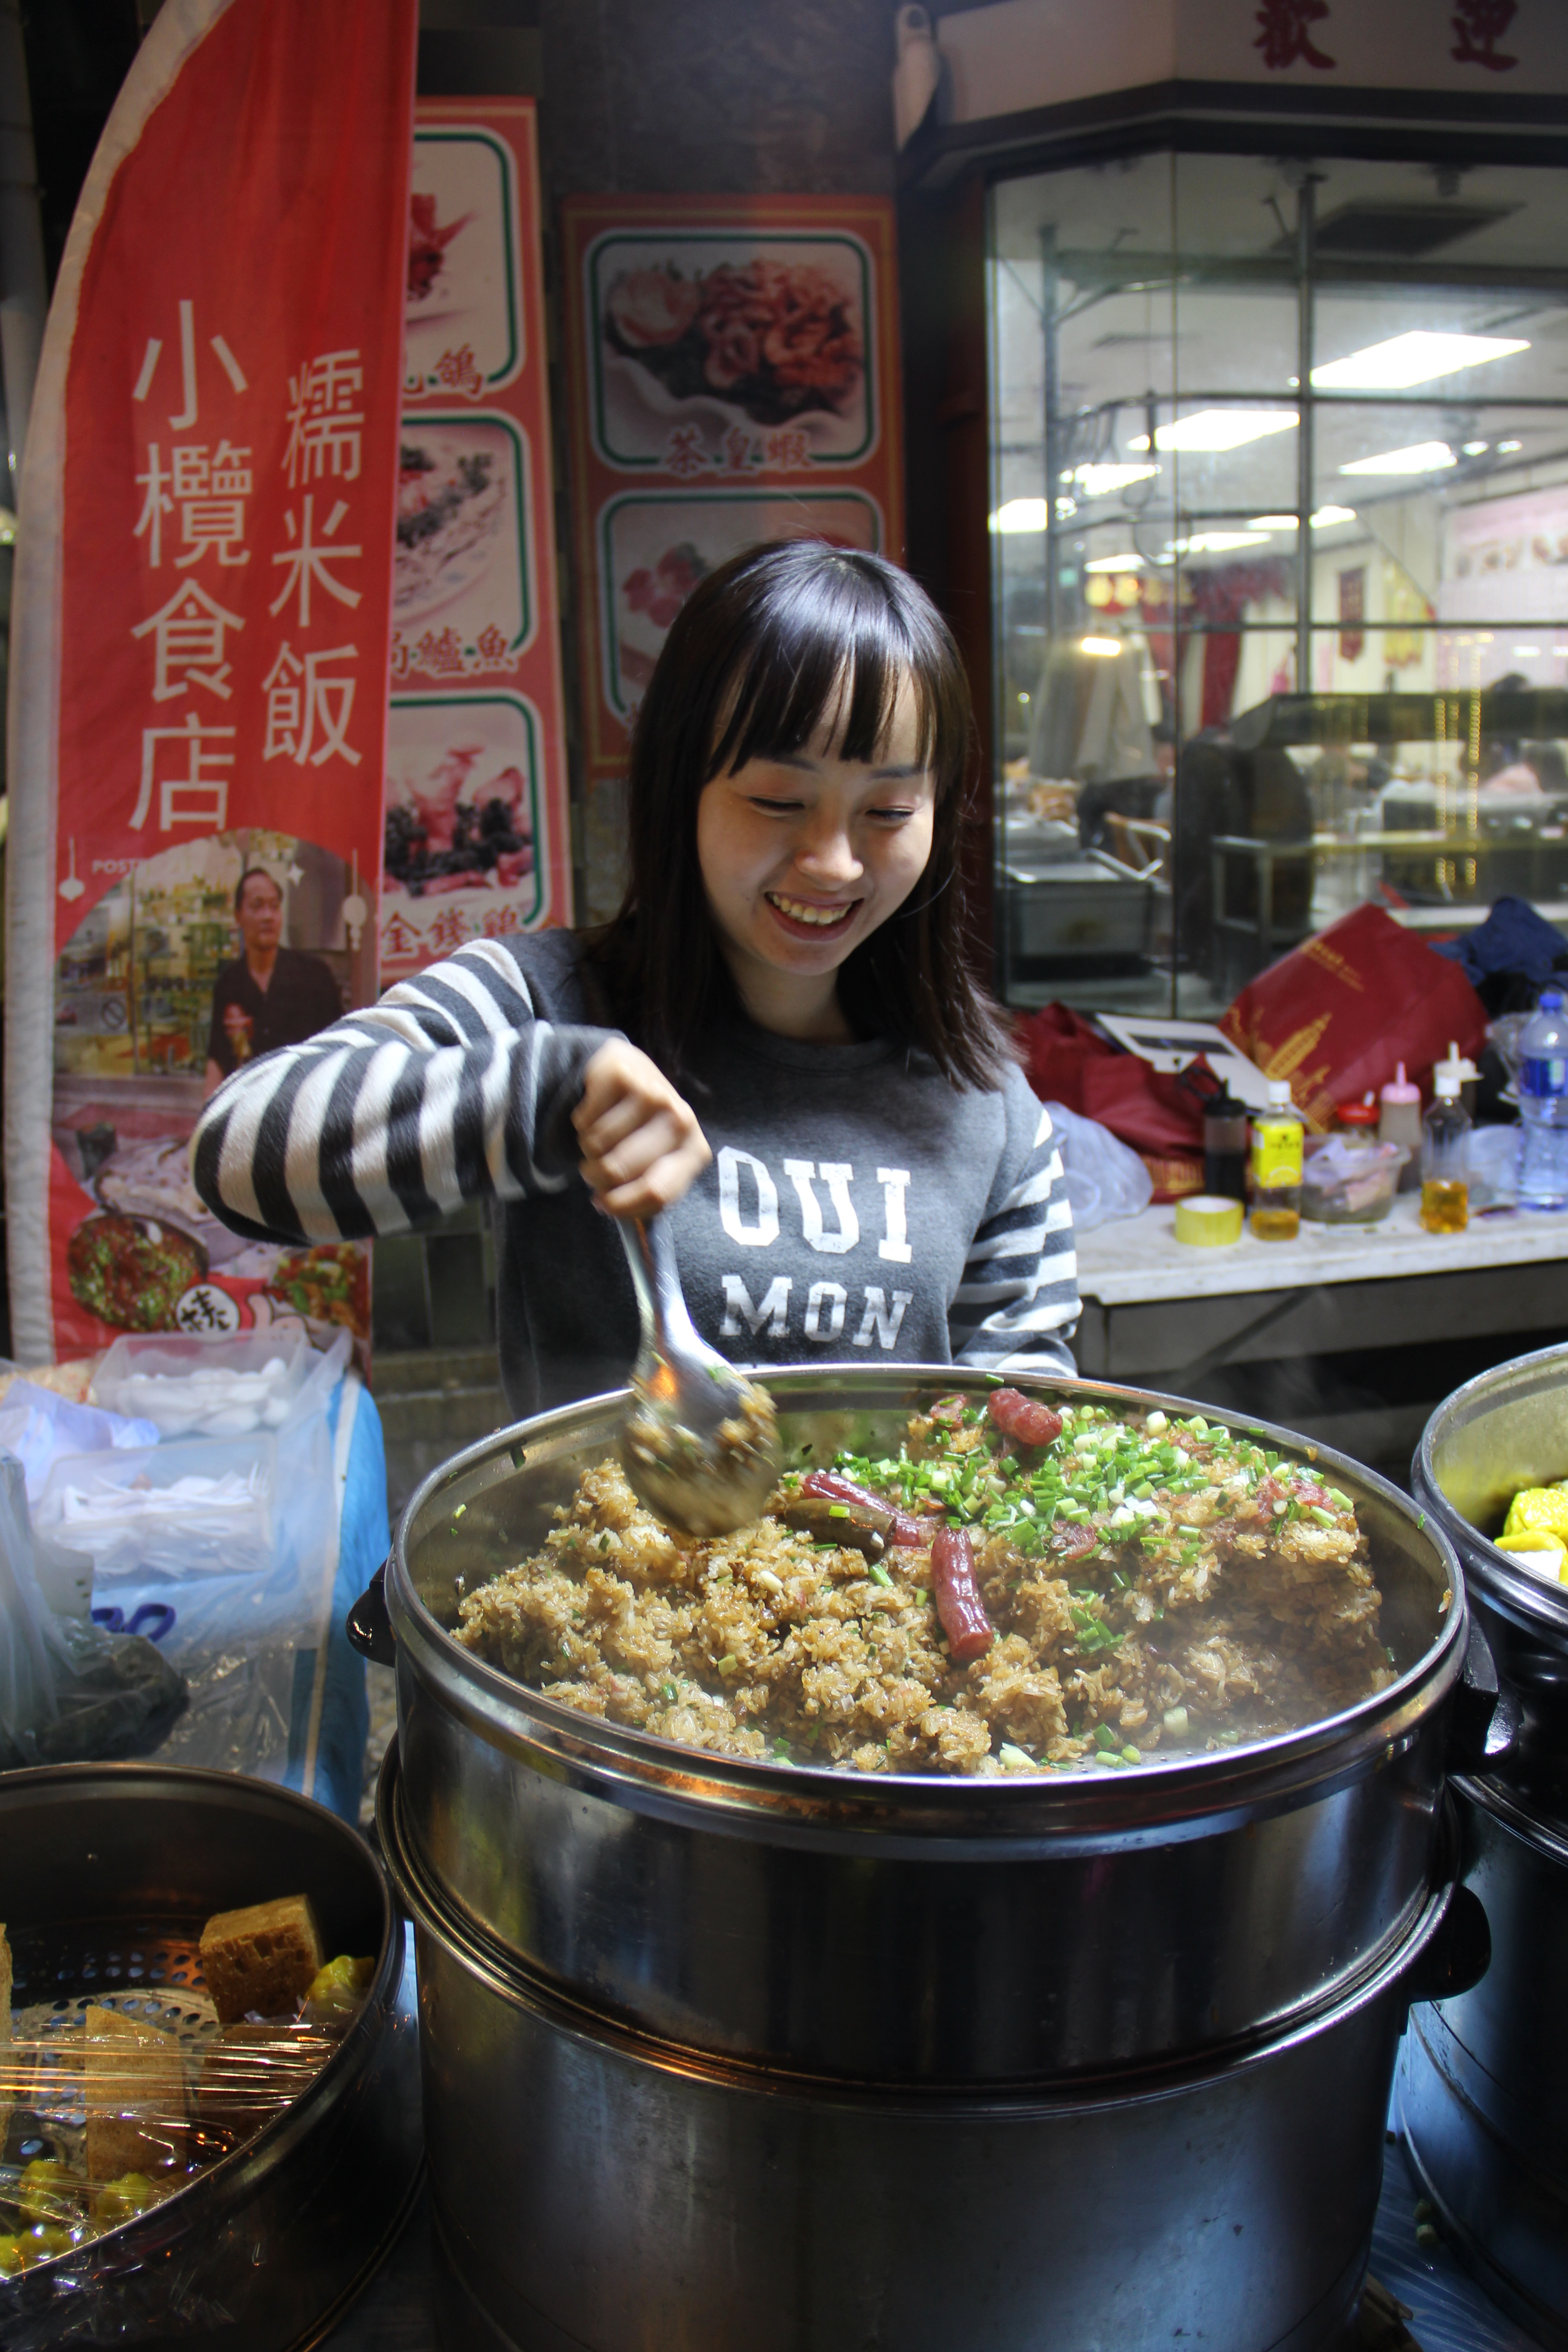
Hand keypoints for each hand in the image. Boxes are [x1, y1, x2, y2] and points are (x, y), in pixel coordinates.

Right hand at [573, 1039, 710, 1218]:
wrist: (631, 1072)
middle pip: (619, 1171)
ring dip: (587, 1147)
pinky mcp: (624, 1075)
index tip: (603, 1205)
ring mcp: (654, 1095)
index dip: (621, 1206)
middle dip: (596, 1176)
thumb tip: (609, 1207)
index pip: (656, 1193)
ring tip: (598, 1138)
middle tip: (593, 1169)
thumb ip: (645, 1190)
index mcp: (694, 1151)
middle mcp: (681, 1120)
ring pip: (597, 1145)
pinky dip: (581, 1122)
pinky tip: (595, 1113)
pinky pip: (584, 1120)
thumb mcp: (656, 1160)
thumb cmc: (643, 1127)